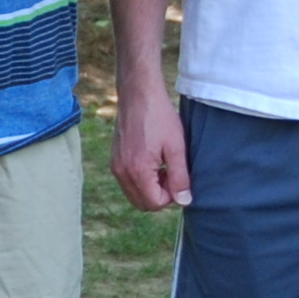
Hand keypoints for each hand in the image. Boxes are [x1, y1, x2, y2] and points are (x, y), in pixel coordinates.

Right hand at [111, 78, 190, 210]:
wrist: (138, 94)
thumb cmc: (159, 117)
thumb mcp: (176, 147)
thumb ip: (180, 177)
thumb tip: (184, 201)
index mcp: (137, 171)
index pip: (154, 203)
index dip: (171, 196)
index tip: (178, 177)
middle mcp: (122, 172)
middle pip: (142, 203)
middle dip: (159, 195)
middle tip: (172, 174)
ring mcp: (115, 166)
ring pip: (134, 194)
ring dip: (150, 188)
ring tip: (163, 166)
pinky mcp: (114, 159)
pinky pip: (127, 181)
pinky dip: (141, 179)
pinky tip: (152, 160)